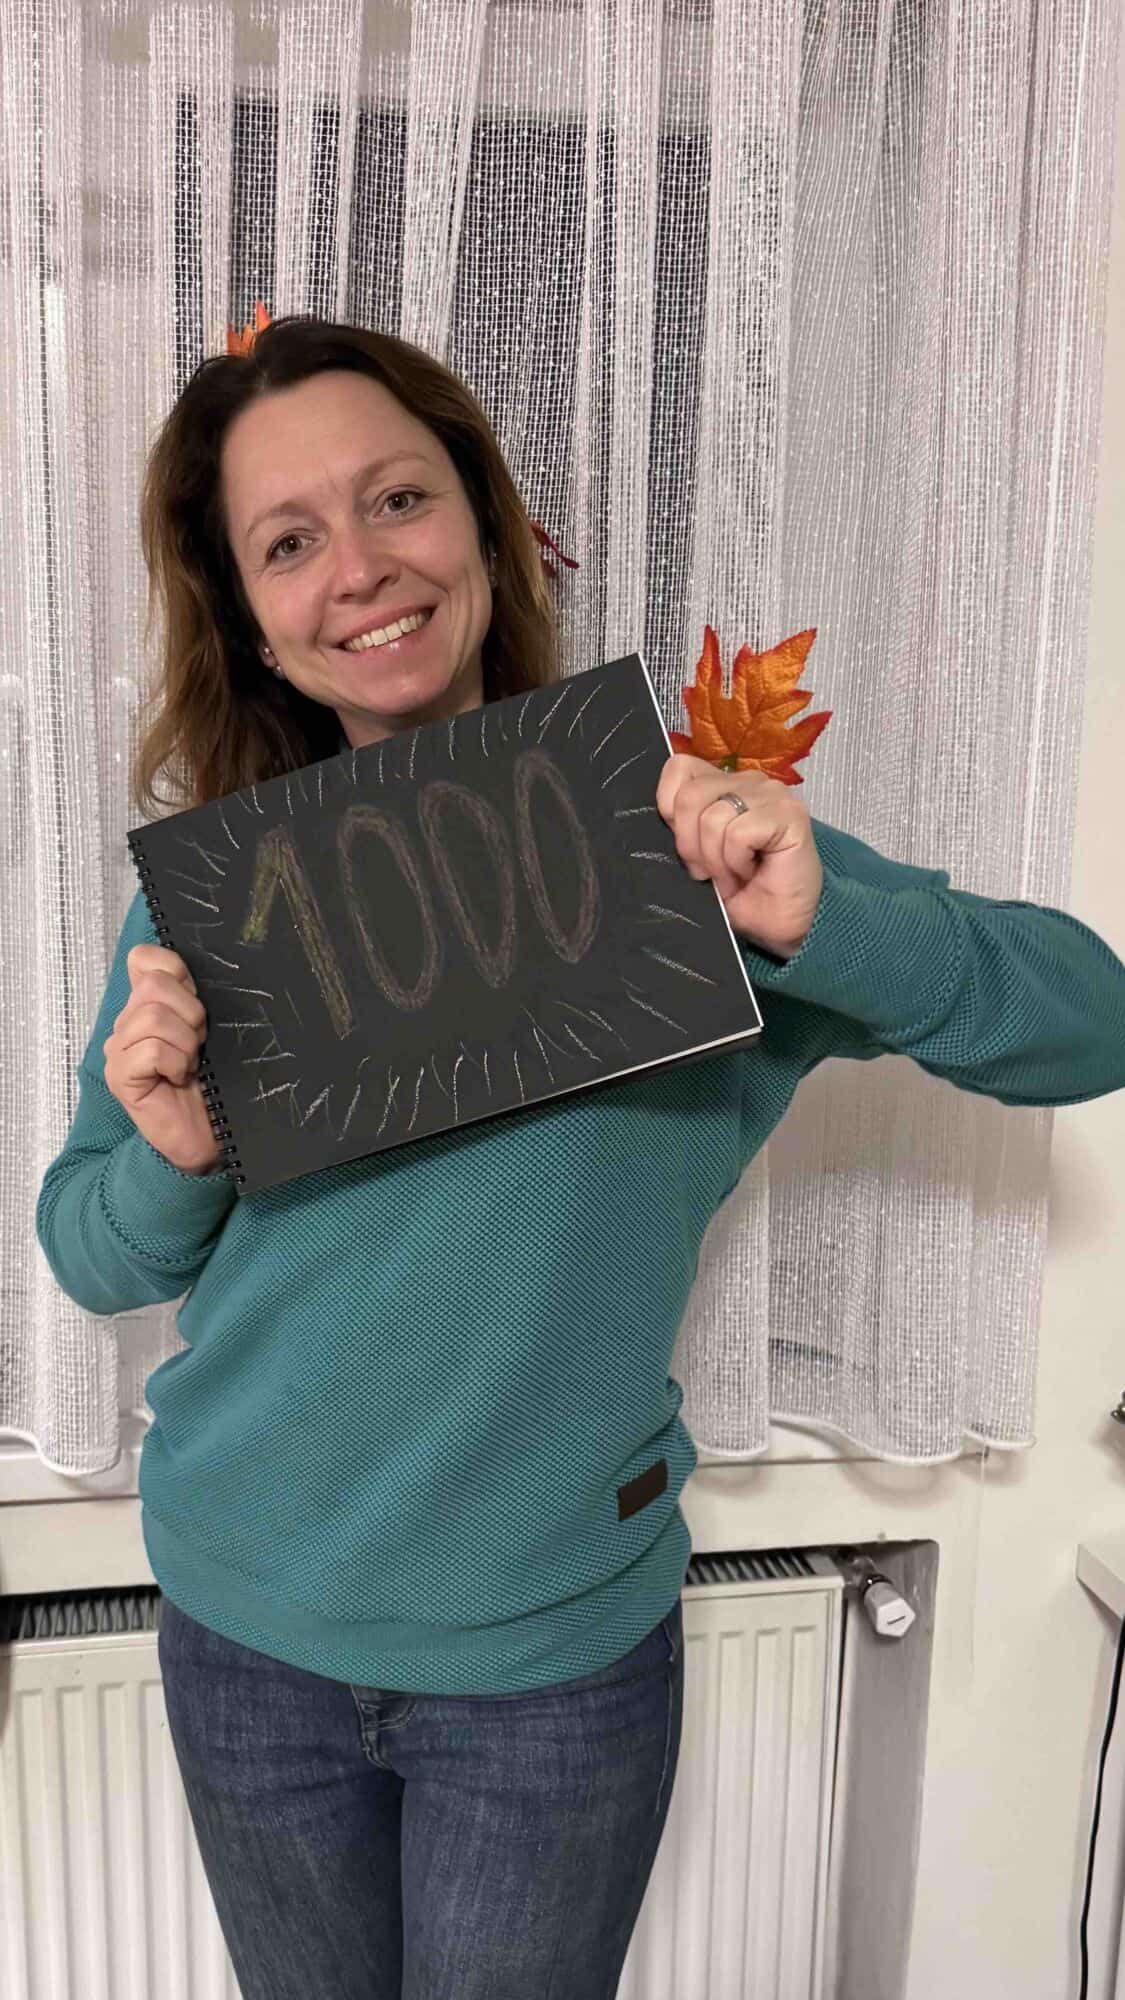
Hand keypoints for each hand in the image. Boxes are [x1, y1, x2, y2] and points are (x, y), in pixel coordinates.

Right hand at [103, 945, 223, 1173]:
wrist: (212, 1133)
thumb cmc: (214, 1082)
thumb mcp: (211, 1029)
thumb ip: (196, 996)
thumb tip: (189, 967)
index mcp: (149, 1005)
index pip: (145, 958)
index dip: (175, 971)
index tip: (196, 1000)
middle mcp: (128, 1023)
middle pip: (153, 985)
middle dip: (190, 1013)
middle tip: (200, 1043)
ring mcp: (119, 1050)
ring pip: (153, 1017)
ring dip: (185, 1042)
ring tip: (191, 1063)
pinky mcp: (120, 1076)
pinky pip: (151, 1050)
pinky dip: (175, 1063)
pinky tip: (179, 1078)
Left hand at [655, 753, 822, 958]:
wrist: (781, 926)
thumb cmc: (742, 894)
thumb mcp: (696, 857)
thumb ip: (680, 827)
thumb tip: (659, 818)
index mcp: (723, 785)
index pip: (679, 768)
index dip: (670, 809)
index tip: (687, 847)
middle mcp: (748, 782)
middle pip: (690, 795)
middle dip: (690, 845)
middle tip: (709, 871)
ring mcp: (772, 795)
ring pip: (713, 817)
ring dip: (716, 860)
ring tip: (733, 875)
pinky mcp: (790, 814)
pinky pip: (739, 833)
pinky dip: (737, 862)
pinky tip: (751, 872)